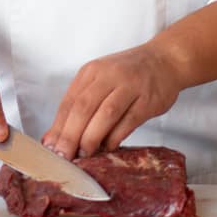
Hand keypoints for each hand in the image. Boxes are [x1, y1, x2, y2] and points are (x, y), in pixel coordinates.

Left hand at [42, 43, 182, 159]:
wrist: (166, 60)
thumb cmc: (129, 75)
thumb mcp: (100, 81)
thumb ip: (79, 106)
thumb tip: (53, 138)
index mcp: (91, 72)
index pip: (69, 102)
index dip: (58, 127)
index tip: (50, 148)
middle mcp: (108, 76)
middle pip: (83, 107)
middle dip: (70, 135)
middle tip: (63, 156)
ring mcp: (130, 86)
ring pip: (105, 114)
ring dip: (92, 137)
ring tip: (84, 155)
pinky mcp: (148, 100)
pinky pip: (128, 121)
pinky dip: (115, 137)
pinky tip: (107, 148)